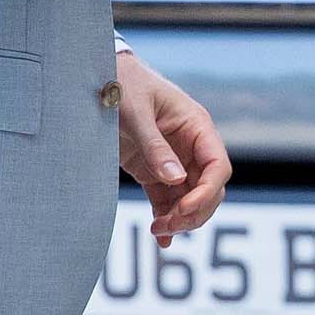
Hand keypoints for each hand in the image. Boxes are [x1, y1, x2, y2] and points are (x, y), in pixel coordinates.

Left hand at [115, 52, 231, 243]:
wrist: (97, 77)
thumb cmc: (122, 84)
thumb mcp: (135, 112)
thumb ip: (154, 146)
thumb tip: (175, 179)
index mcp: (197, 126)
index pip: (217, 166)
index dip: (207, 192)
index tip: (184, 208)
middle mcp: (191, 146)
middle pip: (209, 189)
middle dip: (194, 211)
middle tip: (168, 225)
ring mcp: (173, 160)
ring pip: (190, 199)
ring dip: (180, 219)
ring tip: (158, 231)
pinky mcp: (153, 171)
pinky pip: (167, 200)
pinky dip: (166, 218)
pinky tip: (160, 237)